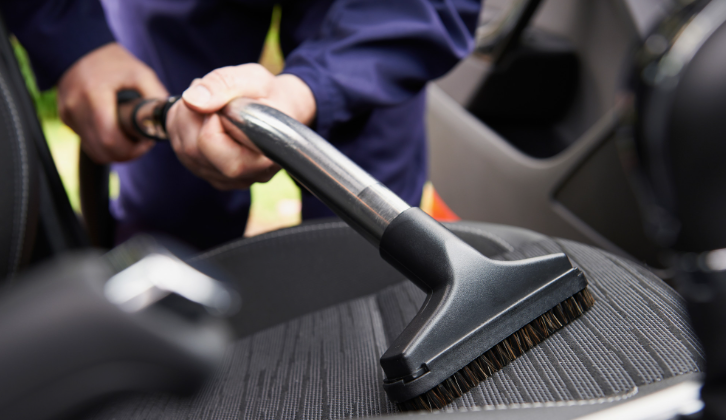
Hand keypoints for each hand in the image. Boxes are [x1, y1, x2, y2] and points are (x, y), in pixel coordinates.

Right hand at [58, 43, 167, 163]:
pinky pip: (87, 143)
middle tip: (141, 143)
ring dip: (115, 152)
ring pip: (94, 151)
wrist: (80, 49)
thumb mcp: (141, 73)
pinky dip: (103, 144)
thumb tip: (168, 120)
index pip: (110, 139)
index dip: (132, 150)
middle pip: (102, 151)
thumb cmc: (114, 62)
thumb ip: (156, 96)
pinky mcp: (66, 118)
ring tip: (130, 138)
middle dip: (126, 153)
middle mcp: (76, 107)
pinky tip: (115, 131)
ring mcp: (68, 114)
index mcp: (94, 95)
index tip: (146, 142)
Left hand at [166, 63, 315, 189]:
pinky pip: (183, 154)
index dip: (210, 118)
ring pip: (184, 152)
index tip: (223, 102)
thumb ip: (224, 85)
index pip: (214, 146)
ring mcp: (228, 180)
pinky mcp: (213, 176)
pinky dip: (183, 129)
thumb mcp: (253, 78)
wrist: (279, 110)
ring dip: (185, 119)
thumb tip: (192, 100)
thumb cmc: (269, 95)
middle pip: (193, 150)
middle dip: (191, 115)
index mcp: (262, 157)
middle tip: (209, 94)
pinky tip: (201, 115)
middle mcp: (246, 176)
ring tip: (208, 102)